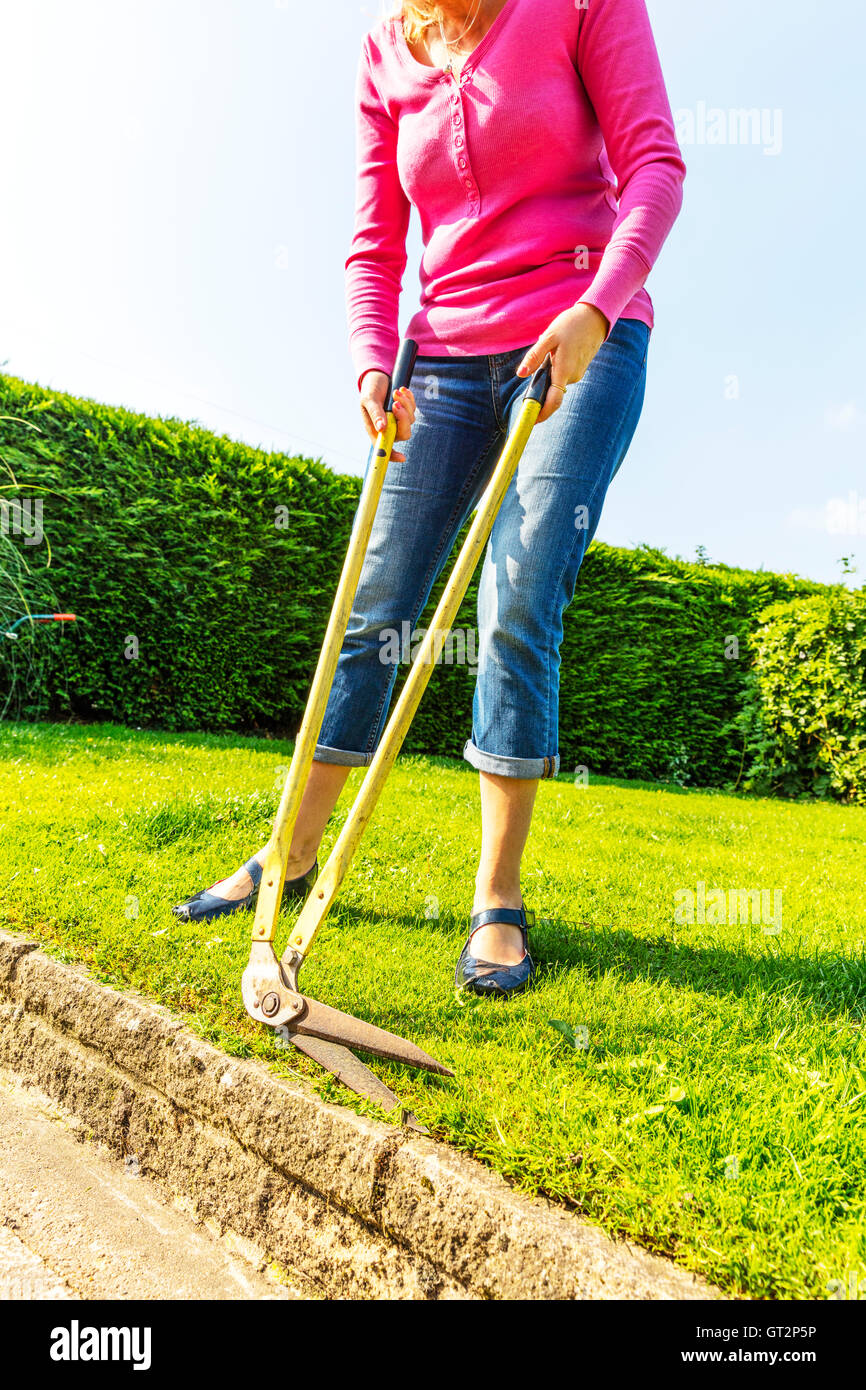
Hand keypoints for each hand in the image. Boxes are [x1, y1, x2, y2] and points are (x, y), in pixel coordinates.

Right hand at [359, 369, 415, 461]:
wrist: (376, 378)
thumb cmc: (369, 391)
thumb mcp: (368, 400)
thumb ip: (375, 413)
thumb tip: (382, 428)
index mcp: (376, 430)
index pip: (385, 448)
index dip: (393, 455)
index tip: (402, 457)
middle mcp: (389, 428)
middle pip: (404, 434)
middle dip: (403, 419)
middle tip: (396, 404)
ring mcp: (398, 420)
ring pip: (410, 420)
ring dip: (405, 404)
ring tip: (396, 391)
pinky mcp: (406, 411)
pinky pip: (413, 409)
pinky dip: (410, 399)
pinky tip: (403, 390)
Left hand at [515, 304, 609, 422]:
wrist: (595, 317)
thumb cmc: (571, 325)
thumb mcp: (549, 337)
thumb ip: (534, 356)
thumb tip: (521, 374)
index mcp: (563, 371)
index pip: (553, 401)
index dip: (542, 414)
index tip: (532, 420)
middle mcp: (572, 377)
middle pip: (550, 390)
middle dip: (541, 381)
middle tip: (540, 359)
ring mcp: (577, 374)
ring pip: (556, 380)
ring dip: (548, 371)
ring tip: (552, 347)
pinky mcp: (579, 370)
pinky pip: (562, 374)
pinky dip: (556, 366)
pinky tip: (559, 348)